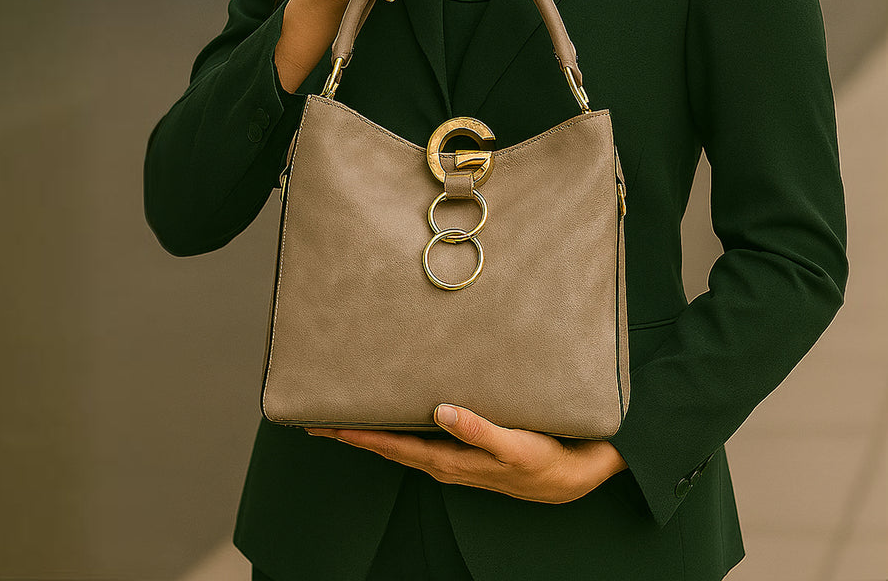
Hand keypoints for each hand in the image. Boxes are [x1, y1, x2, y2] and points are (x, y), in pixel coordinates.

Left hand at [306, 405, 627, 503]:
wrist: (570, 477)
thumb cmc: (542, 460)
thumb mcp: (514, 446)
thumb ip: (479, 430)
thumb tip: (442, 411)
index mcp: (448, 461)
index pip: (392, 447)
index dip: (358, 436)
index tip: (326, 425)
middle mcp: (443, 462)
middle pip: (388, 448)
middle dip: (353, 434)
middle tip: (317, 420)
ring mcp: (452, 460)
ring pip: (401, 446)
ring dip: (372, 434)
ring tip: (345, 418)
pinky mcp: (463, 453)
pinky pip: (419, 442)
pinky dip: (398, 432)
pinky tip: (396, 418)